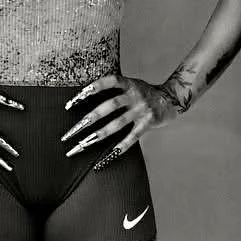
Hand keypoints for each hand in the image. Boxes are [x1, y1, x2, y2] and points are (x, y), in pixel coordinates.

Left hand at [60, 73, 178, 166]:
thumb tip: (83, 95)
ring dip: (98, 135)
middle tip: (69, 133)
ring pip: (117, 124)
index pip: (107, 82)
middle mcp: (134, 95)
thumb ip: (113, 88)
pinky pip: (132, 138)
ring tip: (82, 145)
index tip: (71, 103)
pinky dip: (119, 148)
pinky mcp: (148, 123)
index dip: (90, 90)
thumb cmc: (142, 91)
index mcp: (128, 83)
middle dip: (87, 120)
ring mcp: (141, 110)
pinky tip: (106, 158)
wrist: (171, 98)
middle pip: (108, 107)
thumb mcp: (129, 83)